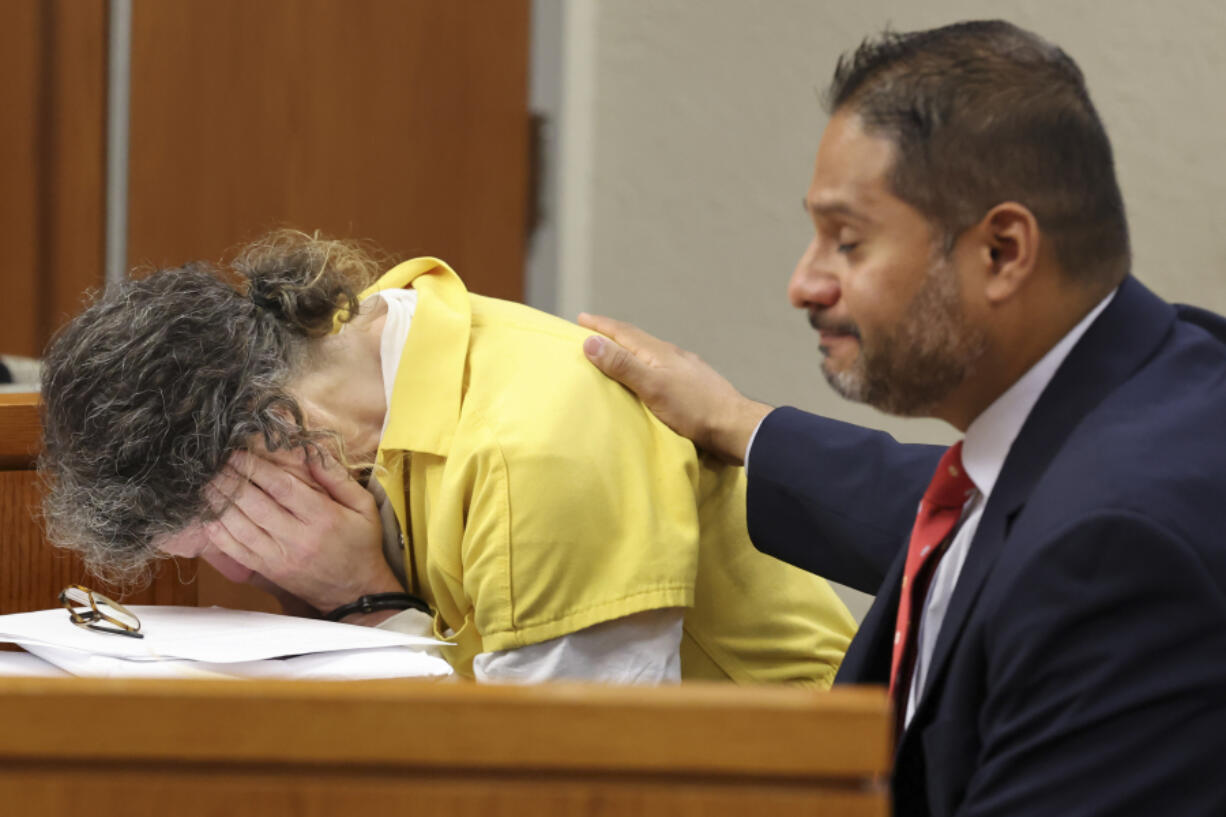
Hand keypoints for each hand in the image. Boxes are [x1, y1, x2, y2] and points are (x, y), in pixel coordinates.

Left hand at [202, 446, 401, 614]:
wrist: (355, 591)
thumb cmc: (361, 544)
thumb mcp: (364, 506)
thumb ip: (338, 478)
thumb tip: (310, 451)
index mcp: (322, 517)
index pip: (282, 487)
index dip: (256, 467)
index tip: (238, 452)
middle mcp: (298, 538)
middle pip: (255, 504)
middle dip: (231, 480)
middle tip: (214, 463)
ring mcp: (280, 557)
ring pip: (241, 527)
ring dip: (220, 503)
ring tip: (206, 483)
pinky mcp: (268, 570)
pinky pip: (236, 550)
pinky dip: (218, 533)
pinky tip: (208, 516)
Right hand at [578, 313, 772, 463]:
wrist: (736, 427)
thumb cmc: (695, 410)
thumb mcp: (653, 387)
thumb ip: (623, 365)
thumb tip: (591, 341)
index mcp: (660, 353)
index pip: (624, 332)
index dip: (601, 325)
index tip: (581, 318)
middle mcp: (673, 356)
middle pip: (637, 340)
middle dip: (613, 336)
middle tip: (593, 333)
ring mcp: (685, 369)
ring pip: (651, 354)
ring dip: (630, 351)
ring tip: (616, 355)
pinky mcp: (693, 385)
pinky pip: (661, 368)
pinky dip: (645, 367)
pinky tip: (649, 378)